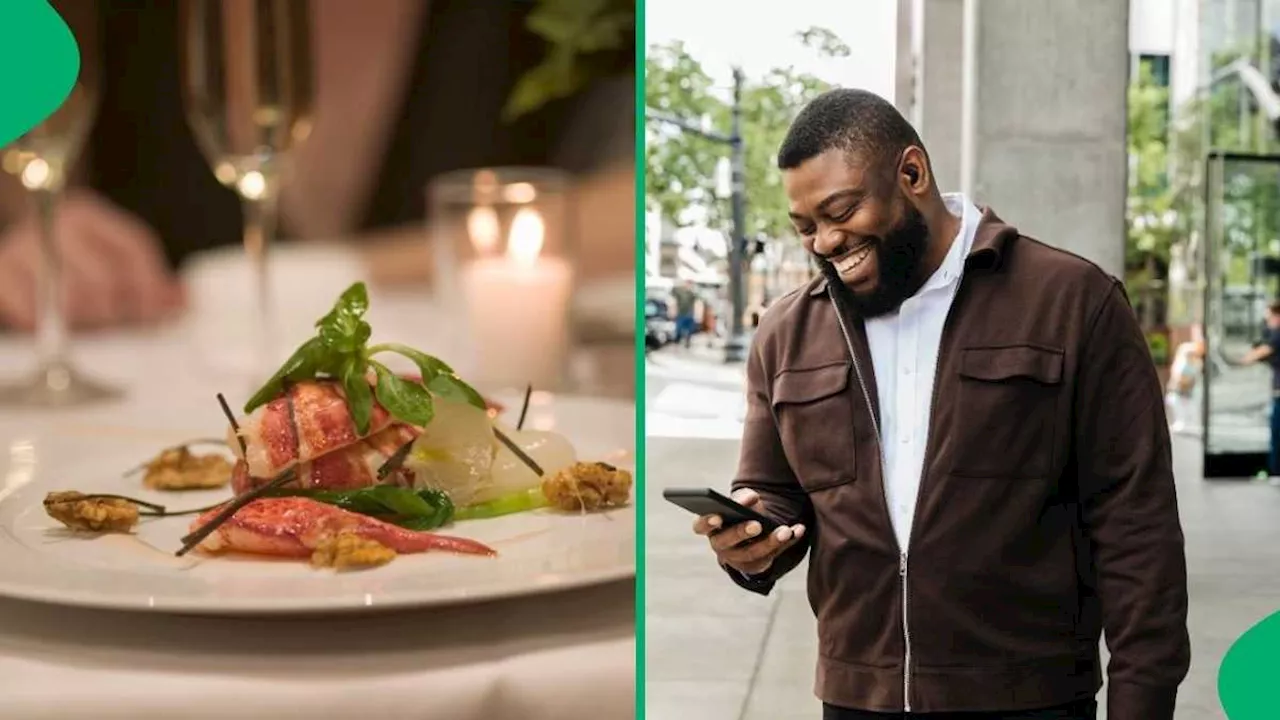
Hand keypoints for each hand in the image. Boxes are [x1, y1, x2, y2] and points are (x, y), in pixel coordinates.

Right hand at [0, 190, 183, 330]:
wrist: (17, 259)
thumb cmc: (69, 262)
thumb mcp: (109, 260)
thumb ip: (149, 280)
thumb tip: (184, 301)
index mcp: (87, 214)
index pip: (133, 248)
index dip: (152, 284)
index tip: (163, 309)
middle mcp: (53, 224)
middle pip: (105, 279)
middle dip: (119, 309)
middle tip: (118, 320)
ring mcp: (22, 248)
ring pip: (72, 298)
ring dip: (87, 320)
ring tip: (90, 323)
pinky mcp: (1, 273)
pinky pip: (33, 312)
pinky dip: (49, 325)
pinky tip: (56, 326)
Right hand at [692, 488, 805, 575]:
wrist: (752, 536)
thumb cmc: (740, 513)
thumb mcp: (739, 503)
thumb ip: (742, 498)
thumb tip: (750, 498)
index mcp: (711, 527)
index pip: (701, 526)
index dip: (707, 522)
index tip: (717, 517)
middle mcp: (721, 546)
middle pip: (727, 542)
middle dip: (741, 533)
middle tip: (756, 525)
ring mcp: (738, 559)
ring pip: (753, 553)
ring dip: (771, 541)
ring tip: (785, 530)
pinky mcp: (758, 565)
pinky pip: (774, 555)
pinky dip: (788, 542)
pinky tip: (798, 530)